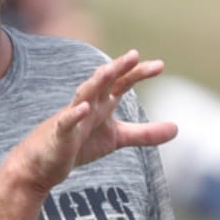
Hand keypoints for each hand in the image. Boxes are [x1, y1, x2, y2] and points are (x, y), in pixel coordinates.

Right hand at [16, 49, 173, 192]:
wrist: (41, 164)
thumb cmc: (77, 146)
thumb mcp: (115, 138)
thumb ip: (145, 133)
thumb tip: (177, 129)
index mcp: (101, 104)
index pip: (121, 83)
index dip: (138, 73)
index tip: (159, 66)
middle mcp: (87, 105)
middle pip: (104, 82)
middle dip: (118, 69)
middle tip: (134, 55)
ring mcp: (72, 118)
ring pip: (84, 95)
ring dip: (95, 83)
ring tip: (108, 70)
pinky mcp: (59, 135)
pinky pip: (66, 123)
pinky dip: (74, 116)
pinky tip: (84, 109)